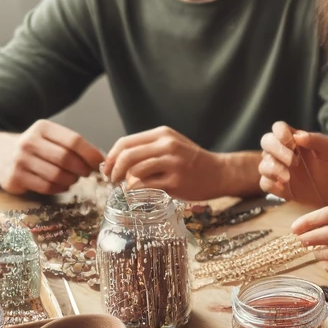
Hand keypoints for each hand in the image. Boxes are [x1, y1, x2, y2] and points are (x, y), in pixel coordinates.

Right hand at [0, 119, 103, 194]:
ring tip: (71, 179)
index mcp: (42, 128)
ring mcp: (20, 160)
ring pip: (57, 175)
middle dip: (82, 169)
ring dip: (70, 180)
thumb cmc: (33, 148)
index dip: (91, 154)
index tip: (100, 163)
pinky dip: (58, 188)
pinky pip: (46, 187)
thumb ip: (71, 146)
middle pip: (66, 159)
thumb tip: (100, 161)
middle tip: (86, 173)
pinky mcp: (15, 177)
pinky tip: (59, 185)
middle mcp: (29, 142)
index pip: (74, 141)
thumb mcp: (49, 138)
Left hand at [101, 126, 236, 198]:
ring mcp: (173, 164)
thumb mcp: (172, 145)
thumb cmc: (192, 161)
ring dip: (125, 182)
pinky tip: (138, 193)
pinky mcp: (176, 182)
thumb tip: (117, 161)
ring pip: (135, 171)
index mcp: (163, 134)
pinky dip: (136, 191)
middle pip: (127, 156)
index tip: (107, 168)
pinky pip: (146, 186)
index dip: (111, 157)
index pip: (126, 142)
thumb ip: (148, 149)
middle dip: (113, 170)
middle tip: (112, 180)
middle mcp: (167, 146)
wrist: (220, 172)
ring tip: (127, 187)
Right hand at [258, 123, 327, 203]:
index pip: (278, 128)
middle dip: (277, 150)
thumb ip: (316, 140)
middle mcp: (281, 151)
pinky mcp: (275, 185)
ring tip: (288, 178)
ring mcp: (276, 168)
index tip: (293, 144)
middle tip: (293, 162)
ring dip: (273, 169)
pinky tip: (284, 187)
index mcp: (293, 139)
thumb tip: (298, 136)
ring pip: (263, 163)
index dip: (281, 133)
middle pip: (266, 142)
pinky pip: (264, 182)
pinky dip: (271, 184)